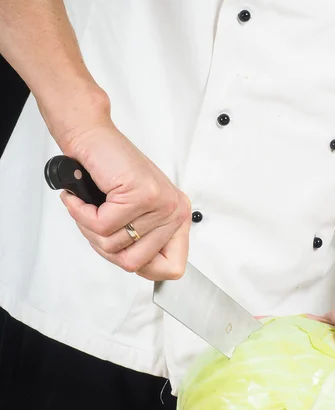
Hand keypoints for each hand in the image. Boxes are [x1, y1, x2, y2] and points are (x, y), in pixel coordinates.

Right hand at [59, 121, 190, 280]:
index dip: (145, 269)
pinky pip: (101, 226)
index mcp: (178, 218)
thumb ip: (141, 242)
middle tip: (95, 223)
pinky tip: (80, 199)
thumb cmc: (110, 173)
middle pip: (135, 263)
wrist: (92, 139)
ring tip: (88, 207)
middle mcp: (175, 211)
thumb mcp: (133, 214)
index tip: (124, 252)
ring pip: (114, 246)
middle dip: (105, 248)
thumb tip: (142, 270)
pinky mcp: (140, 194)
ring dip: (89, 229)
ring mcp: (160, 203)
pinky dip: (81, 214)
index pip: (173, 268)